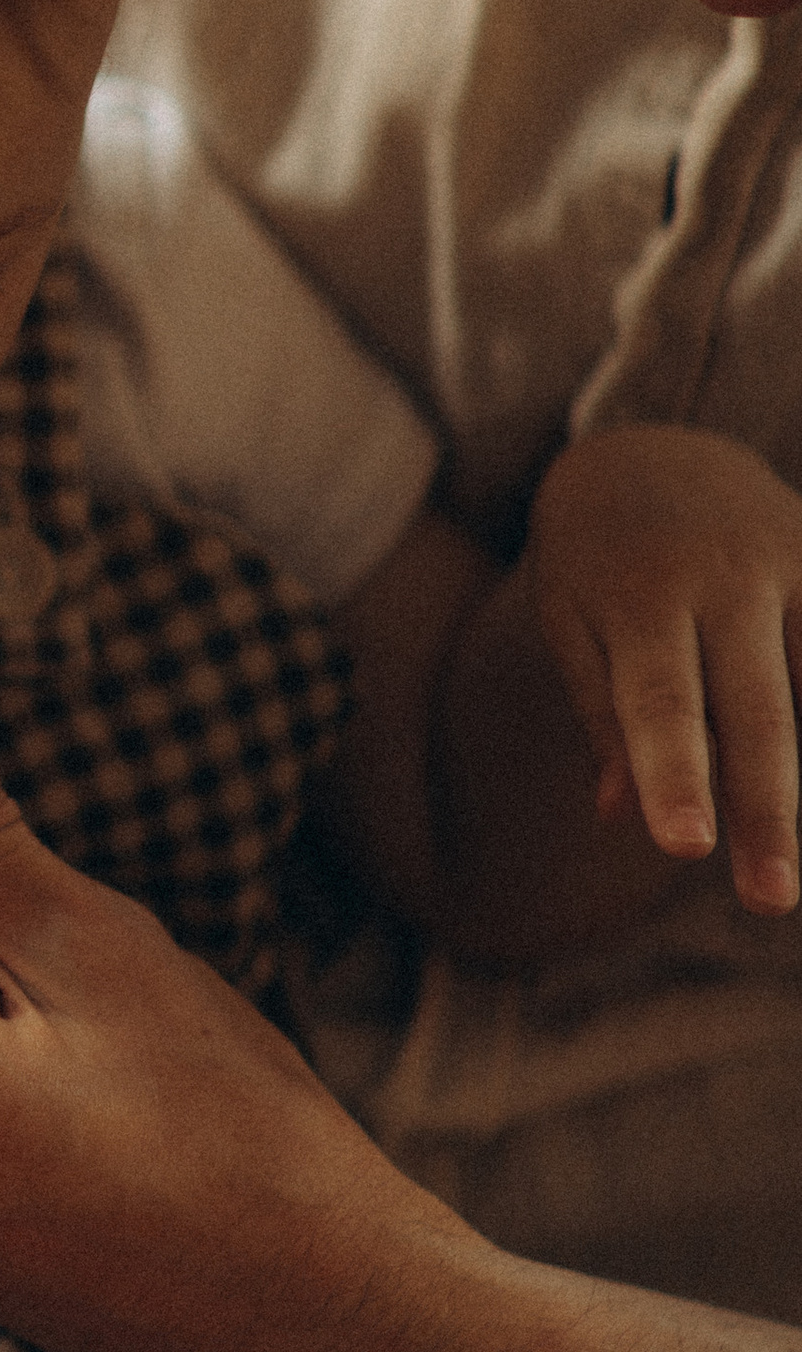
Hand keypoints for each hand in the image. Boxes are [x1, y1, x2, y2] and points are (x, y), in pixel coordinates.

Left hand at [525, 423, 801, 911]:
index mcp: (641, 596)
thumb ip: (605, 715)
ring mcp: (792, 560)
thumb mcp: (571, 624)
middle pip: (756, 711)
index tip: (685, 849)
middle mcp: (726, 575)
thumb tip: (620, 814)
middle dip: (768, 811)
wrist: (646, 452)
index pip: (660, 704)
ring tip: (794, 869)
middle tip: (772, 900)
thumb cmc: (595, 565)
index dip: (676, 777)